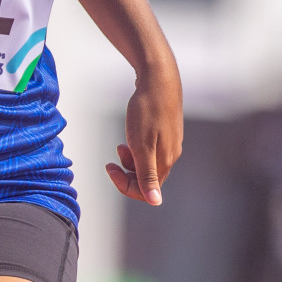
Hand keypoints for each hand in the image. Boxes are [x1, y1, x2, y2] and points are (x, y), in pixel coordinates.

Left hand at [105, 77, 182, 205]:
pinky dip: (137, 149)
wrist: (159, 79)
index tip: (110, 169)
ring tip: (120, 146)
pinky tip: (130, 136)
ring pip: (148, 164)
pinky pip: (151, 150)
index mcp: (164, 162)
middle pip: (148, 179)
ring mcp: (170, 143)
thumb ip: (147, 175)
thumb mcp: (142, 145)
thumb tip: (156, 202)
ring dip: (131, 161)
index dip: (126, 186)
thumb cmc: (148, 111)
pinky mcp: (166, 131)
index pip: (147, 192)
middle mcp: (170, 155)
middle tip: (111, 162)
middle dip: (127, 174)